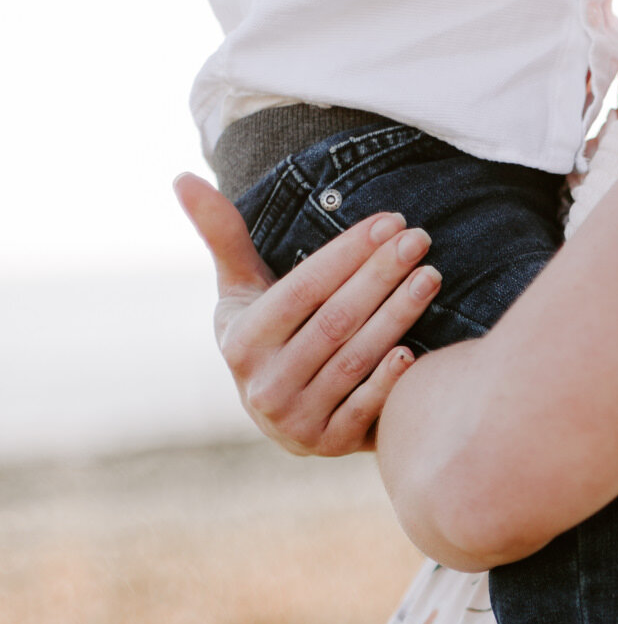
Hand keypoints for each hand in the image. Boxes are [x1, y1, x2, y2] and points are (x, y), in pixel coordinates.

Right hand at [173, 173, 439, 455]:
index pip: (302, 289)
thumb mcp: (239, 289)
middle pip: (334, 321)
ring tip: (430, 277)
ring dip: (398, 317)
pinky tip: (415, 350)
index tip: (389, 221)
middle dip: (381, 276)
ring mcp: (296, 421)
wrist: (277, 413)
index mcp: (242, 342)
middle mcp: (264, 386)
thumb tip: (182, 177)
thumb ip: (223, 234)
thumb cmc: (265, 333)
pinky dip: (388, 381)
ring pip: (355, 359)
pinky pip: (364, 409)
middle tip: (419, 239)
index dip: (347, 253)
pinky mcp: (329, 445)